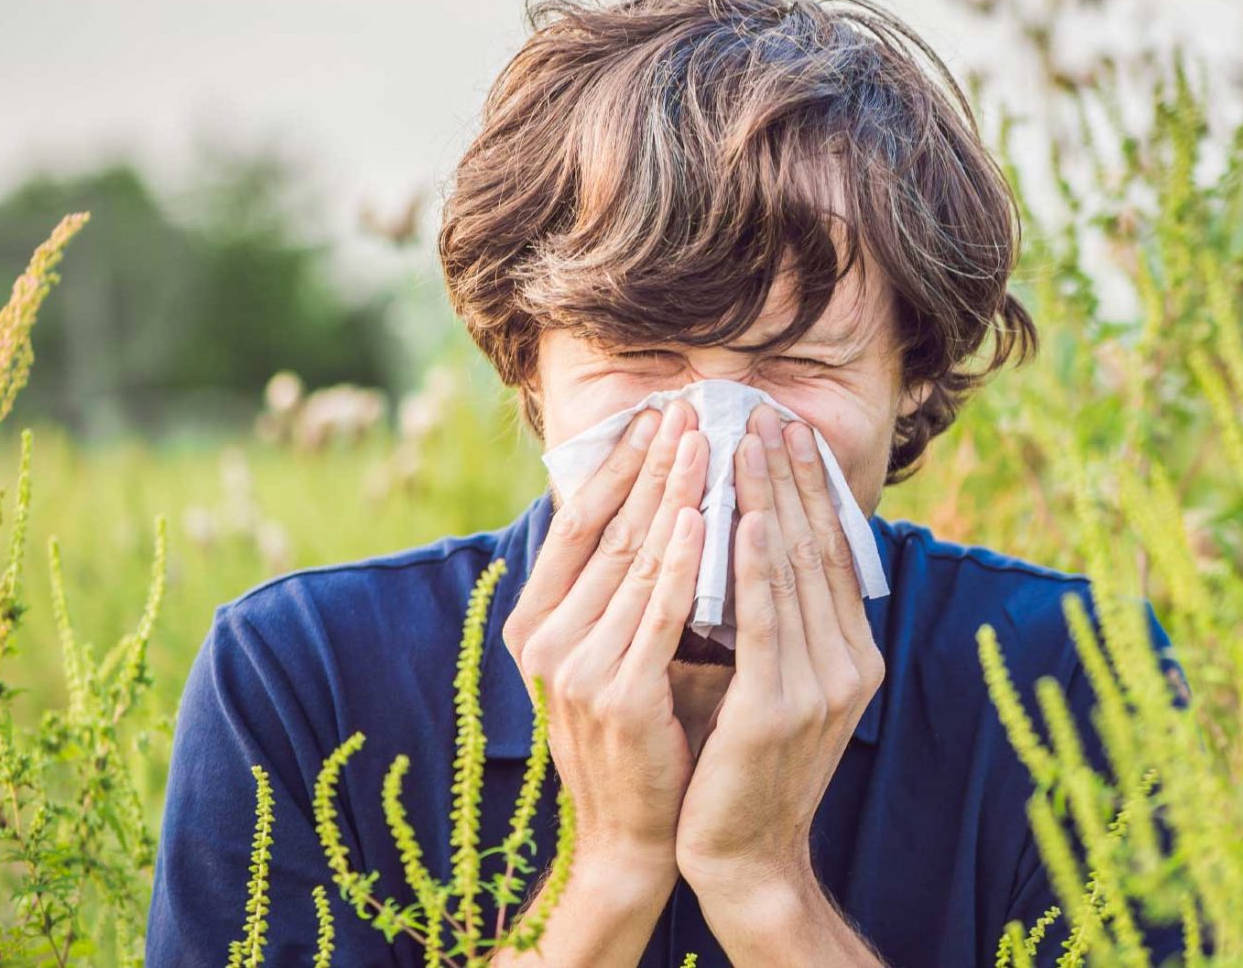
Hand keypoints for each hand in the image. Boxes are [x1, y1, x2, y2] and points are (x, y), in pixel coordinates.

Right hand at [501, 399, 707, 884]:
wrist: (635, 835)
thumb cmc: (641, 737)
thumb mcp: (617, 654)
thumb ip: (627, 593)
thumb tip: (664, 510)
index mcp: (538, 625)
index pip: (578, 525)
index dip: (617, 467)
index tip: (654, 415)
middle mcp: (546, 641)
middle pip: (608, 532)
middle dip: (652, 465)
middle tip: (688, 408)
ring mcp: (576, 669)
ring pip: (636, 561)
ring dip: (674, 495)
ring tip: (704, 441)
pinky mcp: (618, 696)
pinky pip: (658, 614)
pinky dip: (682, 563)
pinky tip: (704, 518)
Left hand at [675, 407, 884, 948]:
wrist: (743, 857)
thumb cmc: (742, 769)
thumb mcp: (772, 685)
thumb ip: (775, 625)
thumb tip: (755, 547)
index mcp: (852, 657)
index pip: (831, 555)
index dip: (811, 490)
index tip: (789, 432)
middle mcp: (849, 665)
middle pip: (820, 551)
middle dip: (794, 478)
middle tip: (770, 413)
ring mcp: (821, 687)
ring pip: (795, 573)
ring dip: (774, 500)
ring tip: (752, 443)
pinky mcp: (779, 709)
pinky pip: (767, 620)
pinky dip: (759, 564)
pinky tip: (749, 517)